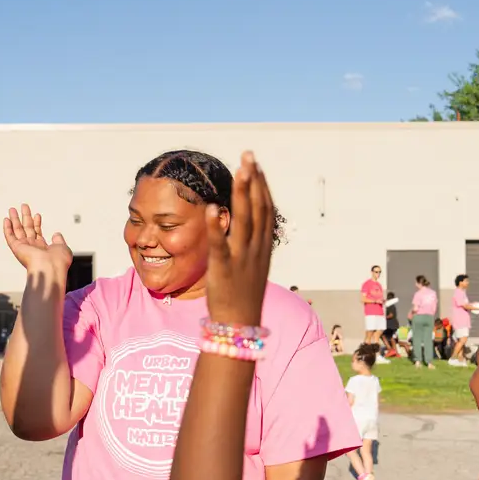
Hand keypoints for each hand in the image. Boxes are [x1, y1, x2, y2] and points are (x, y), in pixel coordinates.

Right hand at [3, 204, 72, 278]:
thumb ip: (59, 240)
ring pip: (17, 231)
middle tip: (24, 206)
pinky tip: (6, 219)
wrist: (51, 268)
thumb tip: (57, 234)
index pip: (37, 233)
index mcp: (42, 249)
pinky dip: (7, 228)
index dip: (37, 223)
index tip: (37, 214)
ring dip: (14, 219)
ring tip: (12, 209)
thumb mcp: (62, 247)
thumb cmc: (58, 261)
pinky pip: (10, 237)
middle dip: (25, 217)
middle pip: (27, 229)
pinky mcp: (17, 248)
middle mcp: (32, 248)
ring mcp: (24, 248)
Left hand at [204, 152, 273, 327]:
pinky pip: (220, 245)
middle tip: (249, 155)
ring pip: (244, 221)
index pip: (266, 209)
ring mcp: (241, 258)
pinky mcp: (224, 270)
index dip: (262, 185)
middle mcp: (256, 248)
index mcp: (263, 246)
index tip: (256, 165)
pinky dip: (216, 227)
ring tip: (239, 170)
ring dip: (243, 194)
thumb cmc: (243, 293)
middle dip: (254, 180)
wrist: (239, 324)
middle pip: (258, 208)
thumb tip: (250, 220)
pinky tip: (213, 208)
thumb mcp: (254, 263)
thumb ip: (253, 240)